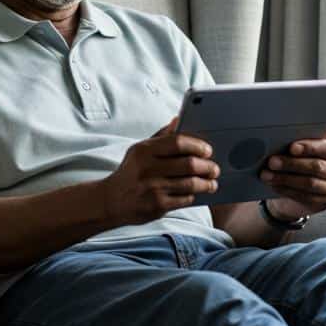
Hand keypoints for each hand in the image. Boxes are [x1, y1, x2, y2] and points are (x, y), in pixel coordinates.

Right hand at [102, 117, 219, 224]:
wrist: (111, 201)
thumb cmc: (131, 172)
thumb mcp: (140, 150)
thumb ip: (161, 136)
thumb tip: (179, 119)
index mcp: (145, 151)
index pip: (178, 143)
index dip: (198, 146)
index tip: (208, 150)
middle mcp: (148, 168)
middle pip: (189, 164)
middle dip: (207, 166)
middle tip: (214, 168)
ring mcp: (153, 188)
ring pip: (191, 184)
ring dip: (206, 183)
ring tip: (212, 182)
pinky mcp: (157, 206)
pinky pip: (185, 199)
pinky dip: (194, 195)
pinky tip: (196, 193)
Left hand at [260, 117, 325, 220]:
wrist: (302, 195)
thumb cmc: (304, 167)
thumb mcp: (308, 152)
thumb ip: (314, 137)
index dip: (309, 147)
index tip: (291, 147)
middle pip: (316, 167)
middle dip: (291, 164)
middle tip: (272, 161)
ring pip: (308, 183)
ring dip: (284, 178)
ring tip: (267, 174)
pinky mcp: (324, 204)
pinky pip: (304, 196)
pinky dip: (286, 190)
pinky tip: (274, 185)